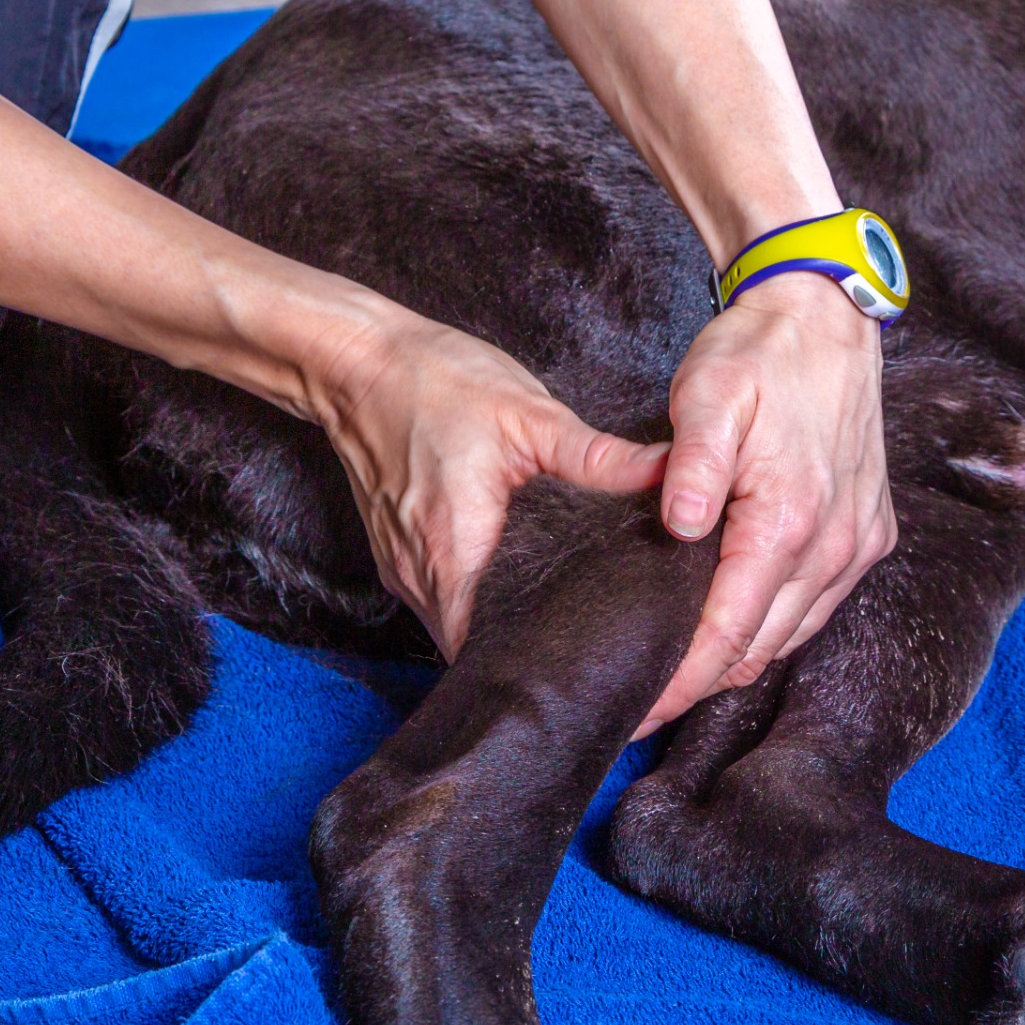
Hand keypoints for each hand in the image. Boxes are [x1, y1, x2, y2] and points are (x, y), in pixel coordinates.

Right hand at [319, 310, 668, 658]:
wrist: (357, 364)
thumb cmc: (436, 383)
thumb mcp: (527, 414)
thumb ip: (596, 457)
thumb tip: (668, 475)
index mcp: (454, 552)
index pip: (490, 650)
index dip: (536, 660)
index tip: (583, 655)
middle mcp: (420, 575)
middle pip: (474, 648)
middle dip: (526, 648)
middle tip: (588, 638)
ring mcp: (402, 570)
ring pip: (455, 627)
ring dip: (499, 625)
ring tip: (560, 614)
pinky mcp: (396, 556)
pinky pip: (441, 599)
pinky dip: (475, 599)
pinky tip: (516, 579)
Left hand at [635, 272, 894, 736]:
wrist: (826, 315)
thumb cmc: (758, 352)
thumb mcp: (707, 394)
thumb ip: (691, 464)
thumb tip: (677, 525)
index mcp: (790, 520)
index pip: (729, 631)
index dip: (681, 681)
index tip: (637, 713)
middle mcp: (835, 545)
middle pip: (761, 649)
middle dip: (701, 684)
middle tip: (642, 709)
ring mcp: (858, 543)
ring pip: (792, 636)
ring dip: (739, 661)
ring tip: (679, 680)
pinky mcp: (868, 534)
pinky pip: (817, 608)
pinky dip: (775, 629)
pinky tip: (734, 631)